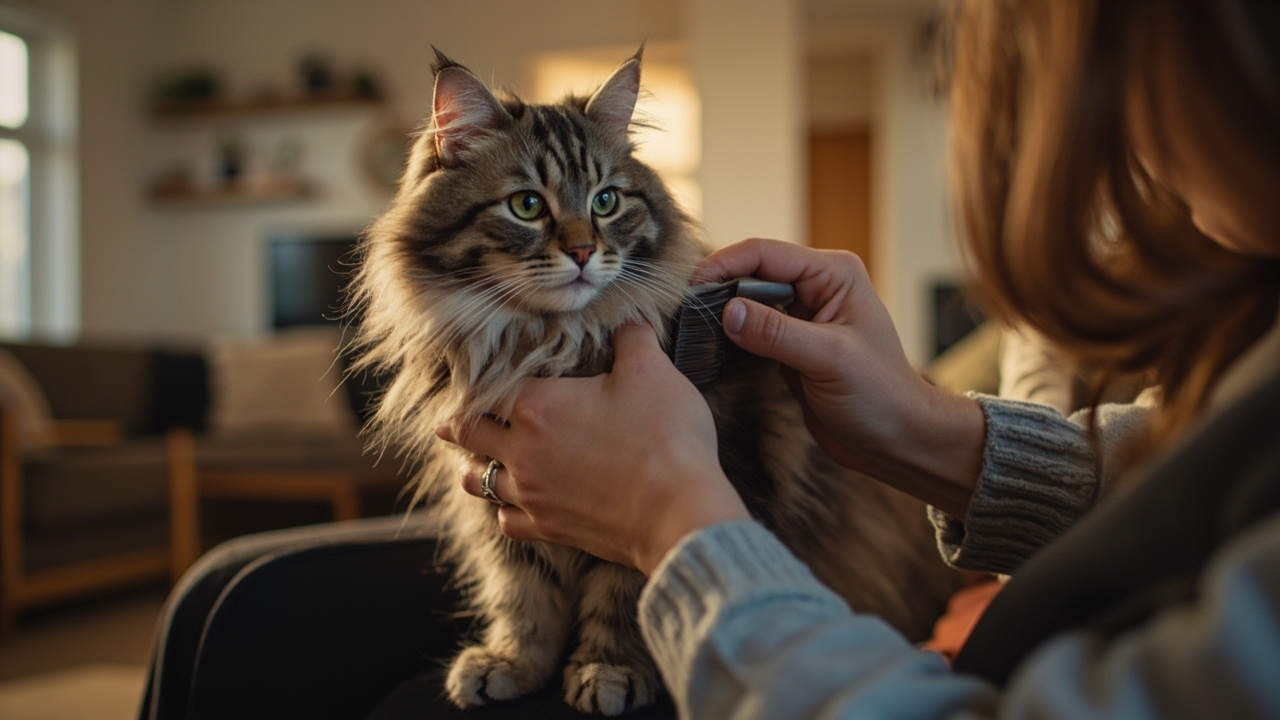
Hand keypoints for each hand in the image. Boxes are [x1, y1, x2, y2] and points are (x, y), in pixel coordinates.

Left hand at [437, 322, 749, 574]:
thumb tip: (628, 318)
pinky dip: (504, 508)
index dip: (476, 381)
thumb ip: (632, 339)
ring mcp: (531, 494)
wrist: (680, 512)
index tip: (468, 379)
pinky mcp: (548, 528)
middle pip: (468, 434)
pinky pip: (506, 520)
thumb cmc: (665, 438)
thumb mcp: (653, 372)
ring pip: (476, 480)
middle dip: (457, 424)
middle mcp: (522, 451)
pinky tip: (514, 502)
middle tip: (448, 420)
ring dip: (474, 466)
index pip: (486, 389)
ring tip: (476, 458)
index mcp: (537, 406)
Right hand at [693, 238, 983, 515]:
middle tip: (682, 311)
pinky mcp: (791, 346)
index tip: (690, 286)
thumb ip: (777, 332)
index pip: (766, 254)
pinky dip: (729, 337)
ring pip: (748, 302)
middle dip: (717, 288)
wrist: (897, 440)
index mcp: (833, 274)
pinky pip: (751, 331)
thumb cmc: (880, 395)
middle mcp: (817, 288)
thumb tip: (726, 311)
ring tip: (688, 328)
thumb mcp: (829, 359)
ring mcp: (802, 317)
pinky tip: (709, 349)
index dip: (724, 265)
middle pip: (751, 273)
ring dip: (720, 313)